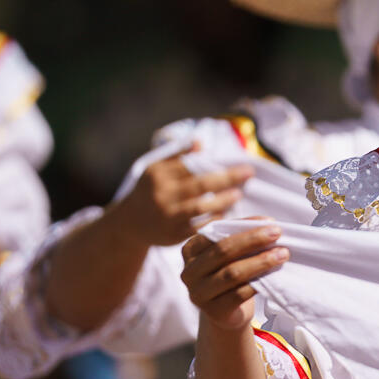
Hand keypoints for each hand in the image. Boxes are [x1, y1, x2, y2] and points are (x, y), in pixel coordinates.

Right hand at [113, 142, 254, 247]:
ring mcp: (167, 216)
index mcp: (159, 175)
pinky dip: (214, 220)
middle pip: (200, 185)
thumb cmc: (150, 190)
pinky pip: (199, 227)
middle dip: (227, 179)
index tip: (241, 163)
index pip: (193, 167)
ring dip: (223, 201)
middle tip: (249, 173)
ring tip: (238, 195)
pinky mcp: (173, 235)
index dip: (217, 165)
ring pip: (200, 208)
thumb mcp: (156, 169)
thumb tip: (200, 143)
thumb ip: (177, 156)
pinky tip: (227, 214)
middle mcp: (162, 195)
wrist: (129, 224)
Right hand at [180, 225, 287, 331]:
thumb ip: (239, 238)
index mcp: (190, 250)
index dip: (244, 225)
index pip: (217, 232)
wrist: (228, 313)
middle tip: (278, 233)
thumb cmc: (229, 275)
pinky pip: (239, 294)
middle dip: (253, 240)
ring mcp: (198, 294)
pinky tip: (273, 275)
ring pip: (232, 273)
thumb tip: (267, 223)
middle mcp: (189, 272)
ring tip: (282, 254)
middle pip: (223, 251)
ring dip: (261, 261)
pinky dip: (258, 283)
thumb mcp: (229, 255)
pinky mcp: (214, 312)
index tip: (270, 221)